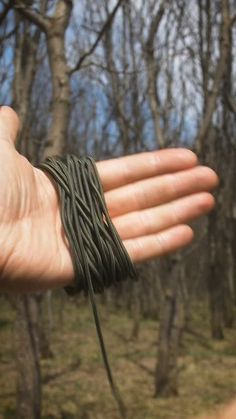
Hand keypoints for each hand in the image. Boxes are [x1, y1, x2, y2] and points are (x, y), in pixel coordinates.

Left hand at [0, 106, 217, 291]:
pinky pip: (129, 254)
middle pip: (140, 197)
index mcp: (69, 188)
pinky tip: (187, 232)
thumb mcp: (0, 152)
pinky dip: (159, 244)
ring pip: (142, 223)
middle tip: (210, 177)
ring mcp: (86, 241)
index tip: (186, 157)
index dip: (155, 165)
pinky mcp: (85, 266)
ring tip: (208, 200)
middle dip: (176, 186)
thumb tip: (8, 111)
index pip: (123, 174)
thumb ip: (8, 132)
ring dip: (176, 212)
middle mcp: (82, 213)